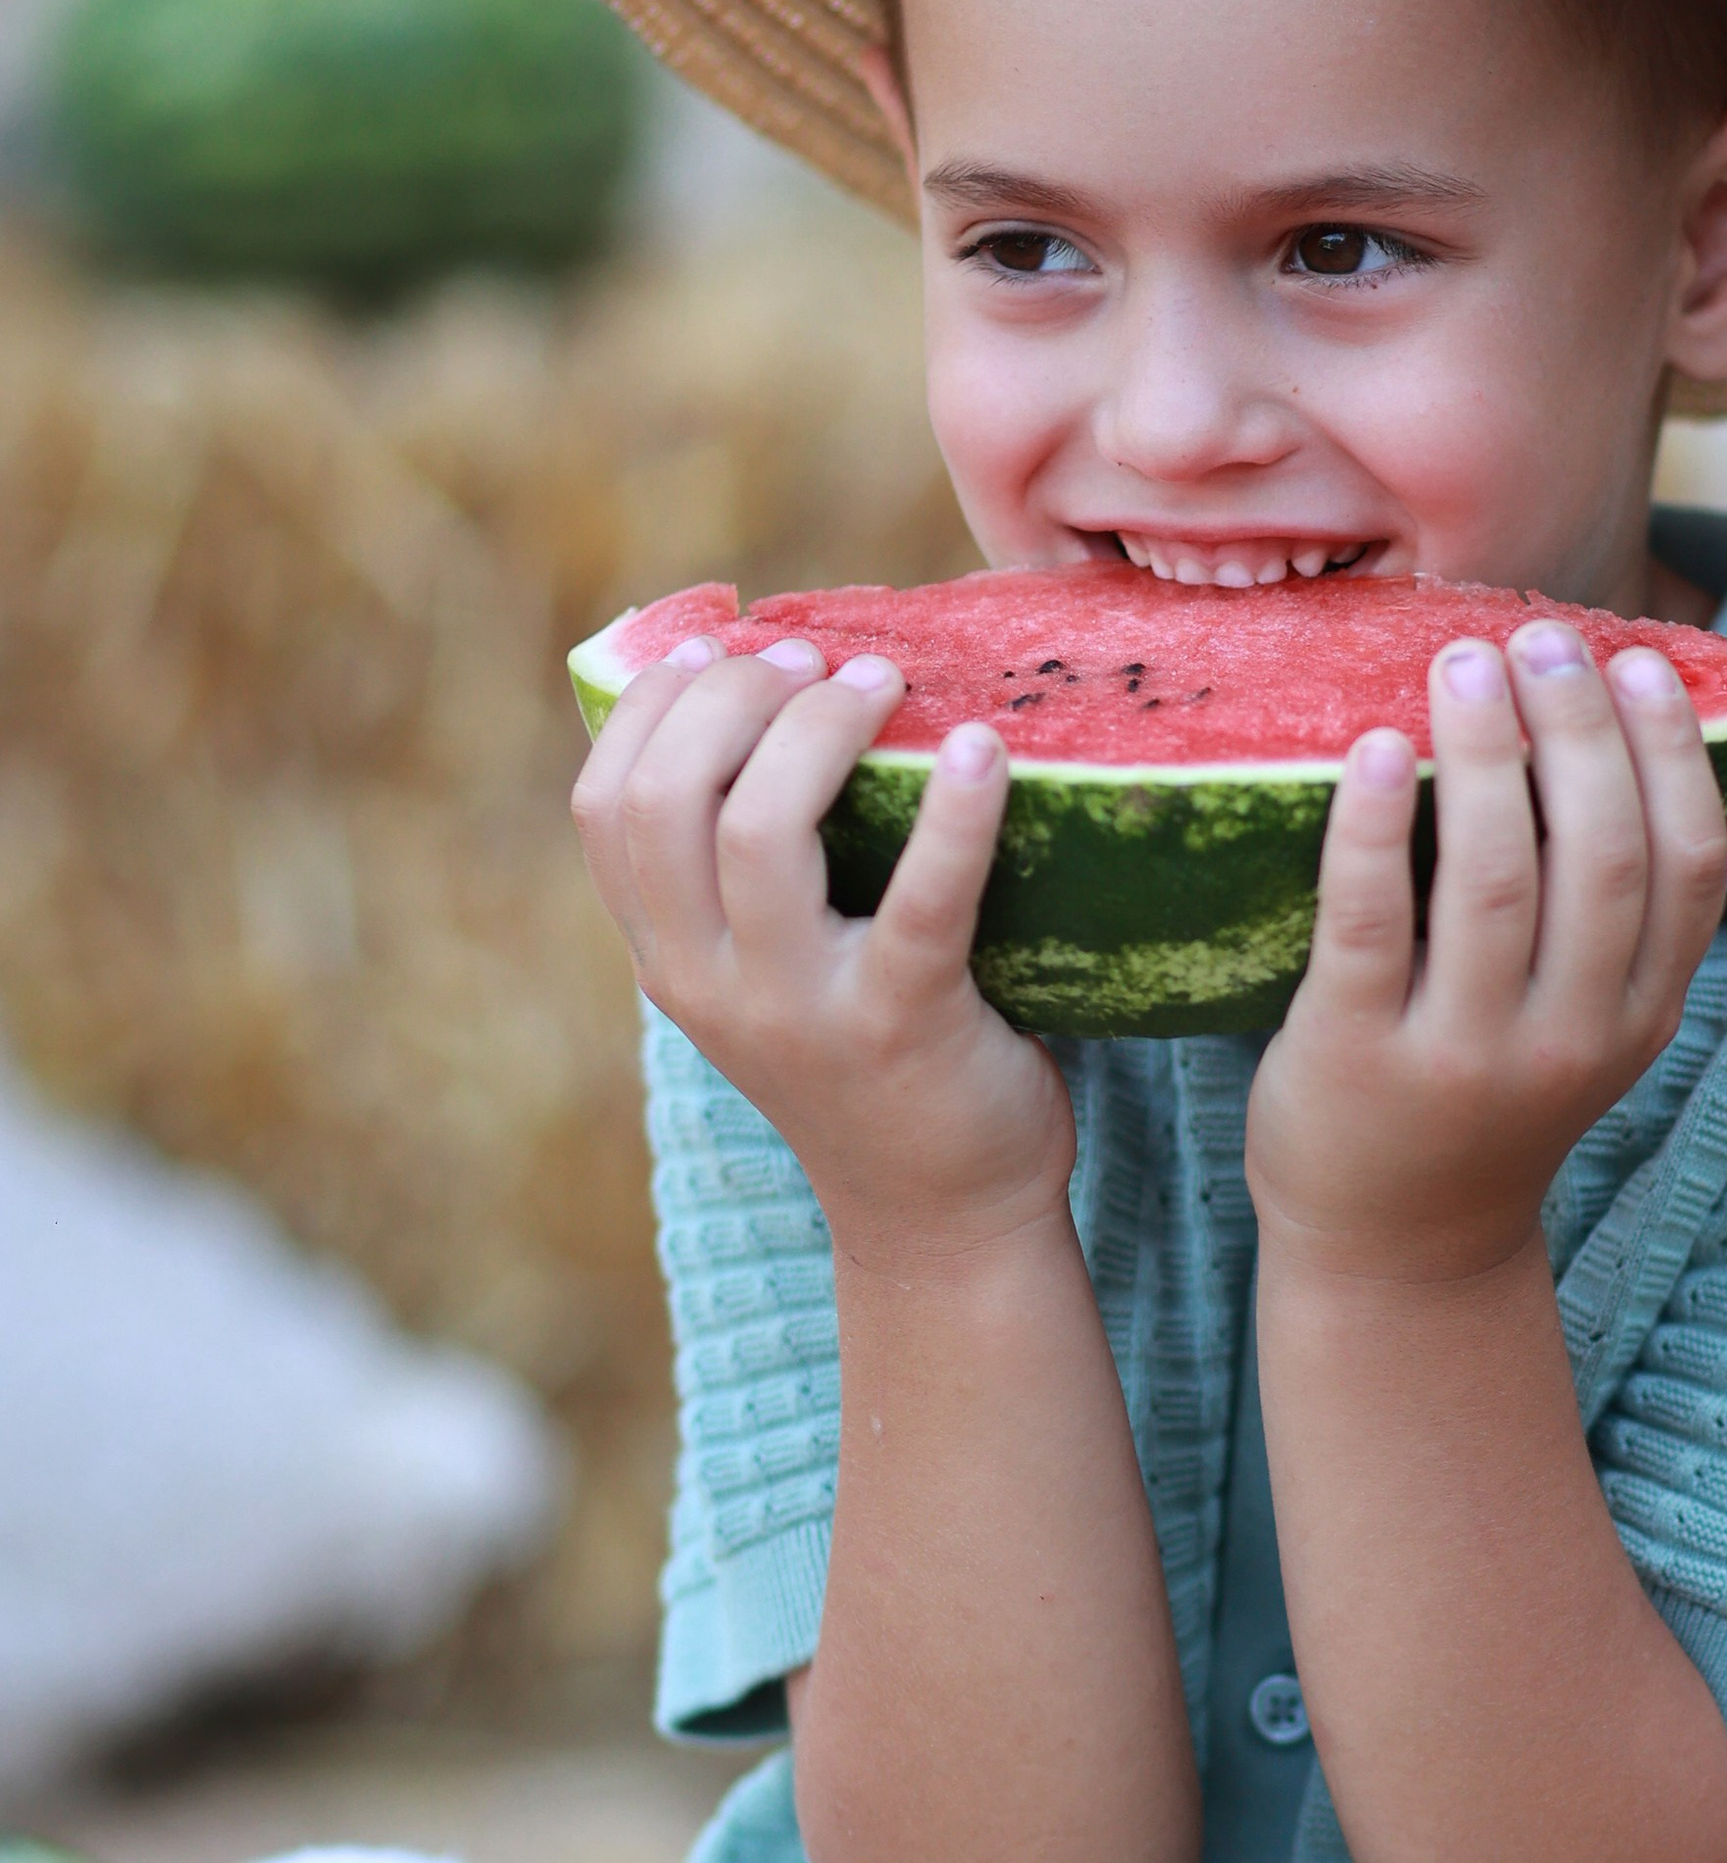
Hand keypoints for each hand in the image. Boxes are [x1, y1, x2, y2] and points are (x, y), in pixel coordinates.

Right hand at [571, 639, 1071, 1257]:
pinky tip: (983, 751)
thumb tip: (763, 694)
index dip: (652, 705)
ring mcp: (798, 1010)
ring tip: (880, 683)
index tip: (719, 647)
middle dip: (734, 696)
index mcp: (665, 958)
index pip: (605, 806)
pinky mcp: (903, 1026)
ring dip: (819, 730)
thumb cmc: (865, 1058)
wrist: (939, 1215)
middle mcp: (707, 983)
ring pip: (759, 834)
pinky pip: (924, 900)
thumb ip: (735, 876)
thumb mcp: (762, 974)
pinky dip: (954, 814)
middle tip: (815, 662)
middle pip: (669, 799)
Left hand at [1246, 620, 1726, 1286]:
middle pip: (1598, 856)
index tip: (1641, 663)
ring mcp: (1465, 1056)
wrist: (1395, 1249)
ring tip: (1465, 662)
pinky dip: (1376, 826)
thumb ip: (1607, 915)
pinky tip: (1377, 751)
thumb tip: (1600, 721)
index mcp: (1639, 1016)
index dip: (1672, 756)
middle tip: (1540, 637)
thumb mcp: (1583, 1023)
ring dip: (1486, 753)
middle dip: (1578, 731)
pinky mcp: (1357, 1057)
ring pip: (1495, 879)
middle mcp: (1568, 1040)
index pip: (1689, 867)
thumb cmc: (1483, 1094)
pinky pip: (1372, 922)